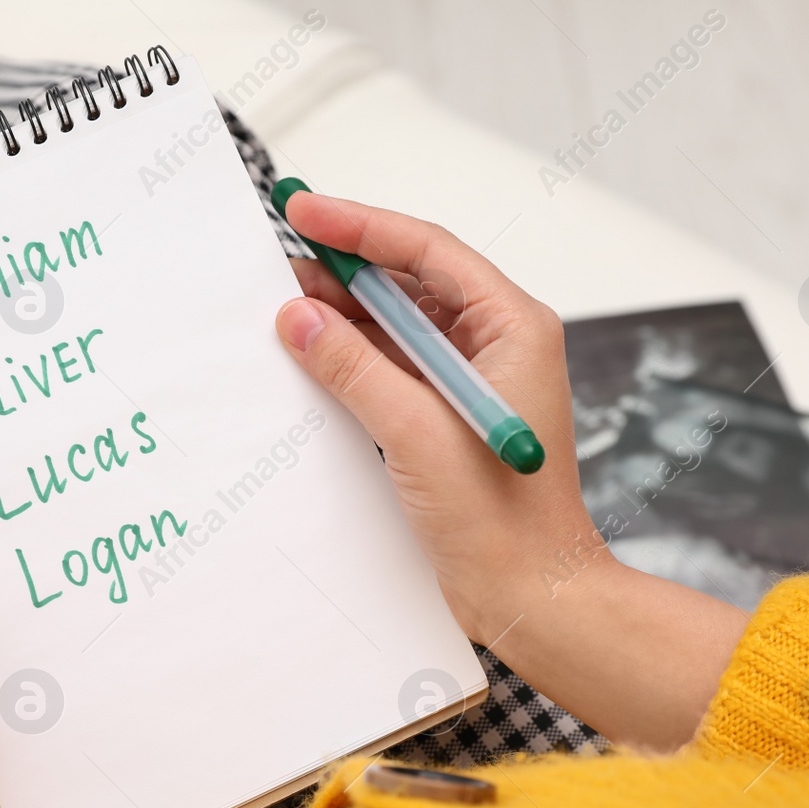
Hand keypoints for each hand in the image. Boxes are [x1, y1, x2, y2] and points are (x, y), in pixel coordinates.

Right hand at [277, 192, 748, 748]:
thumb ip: (354, 368)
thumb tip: (298, 316)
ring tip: (282, 308)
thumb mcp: (416, 433)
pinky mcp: (447, 420)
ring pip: (397, 328)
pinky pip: (392, 370)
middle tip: (277, 264)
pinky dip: (350, 361)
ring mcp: (470, 383)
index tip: (304, 211)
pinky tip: (309, 358)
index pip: (428, 251)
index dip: (362, 226)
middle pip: (410, 284)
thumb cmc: (503, 523)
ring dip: (342, 317)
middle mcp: (495, 346)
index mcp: (512, 328)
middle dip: (344, 271)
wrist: (531, 596)